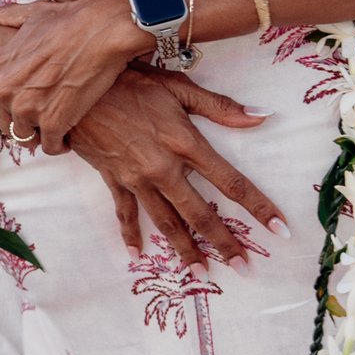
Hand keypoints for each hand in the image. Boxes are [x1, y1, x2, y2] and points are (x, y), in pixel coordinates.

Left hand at [0, 0, 146, 150]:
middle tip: (40, 120)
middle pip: (3, 125)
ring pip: (26, 138)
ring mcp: (27, 108)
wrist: (101, 30)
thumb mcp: (32, 13)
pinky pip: (50, 146)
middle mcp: (5, 90)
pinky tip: (70, 136)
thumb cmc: (71, 19)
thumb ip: (7, 17)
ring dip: (40, 136)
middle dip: (21, 124)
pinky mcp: (53, 122)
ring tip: (56, 128)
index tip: (6, 113)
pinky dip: (60, 145)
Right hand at [66, 69, 281, 268]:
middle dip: (224, 243)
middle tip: (244, 267)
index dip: (258, 206)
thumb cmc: (129, 80)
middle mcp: (163, 168)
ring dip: (185, 250)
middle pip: (200, 213)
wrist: (74, 88)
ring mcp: (137, 178)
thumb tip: (262, 117)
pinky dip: (131, 235)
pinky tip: (138, 256)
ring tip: (202, 274)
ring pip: (166, 222)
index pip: (231, 181)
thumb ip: (220, 107)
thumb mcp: (177, 86)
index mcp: (185, 143)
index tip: (279, 228)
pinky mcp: (114, 180)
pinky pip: (125, 213)